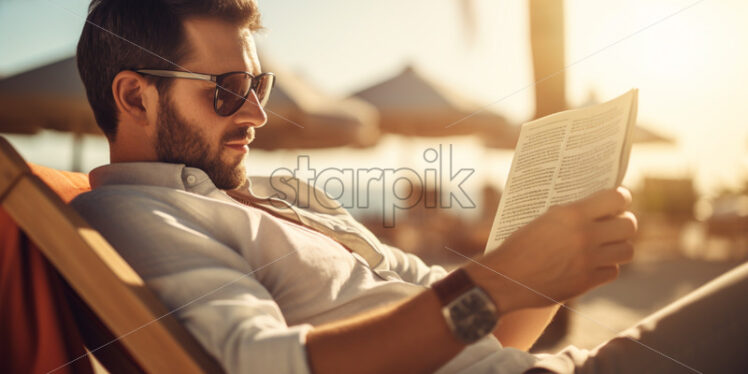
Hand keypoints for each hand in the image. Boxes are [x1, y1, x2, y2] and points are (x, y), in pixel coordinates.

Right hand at [466, 187, 637, 313]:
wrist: (505, 278)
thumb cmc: (518, 245)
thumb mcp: (542, 219)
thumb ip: (570, 213)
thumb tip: (594, 208)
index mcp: (572, 214)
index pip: (617, 197)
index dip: (621, 198)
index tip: (618, 201)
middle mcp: (585, 236)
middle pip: (629, 225)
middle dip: (624, 223)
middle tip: (613, 224)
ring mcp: (588, 261)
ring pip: (627, 250)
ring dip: (618, 246)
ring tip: (606, 245)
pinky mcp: (586, 282)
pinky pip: (613, 271)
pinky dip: (606, 267)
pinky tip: (593, 264)